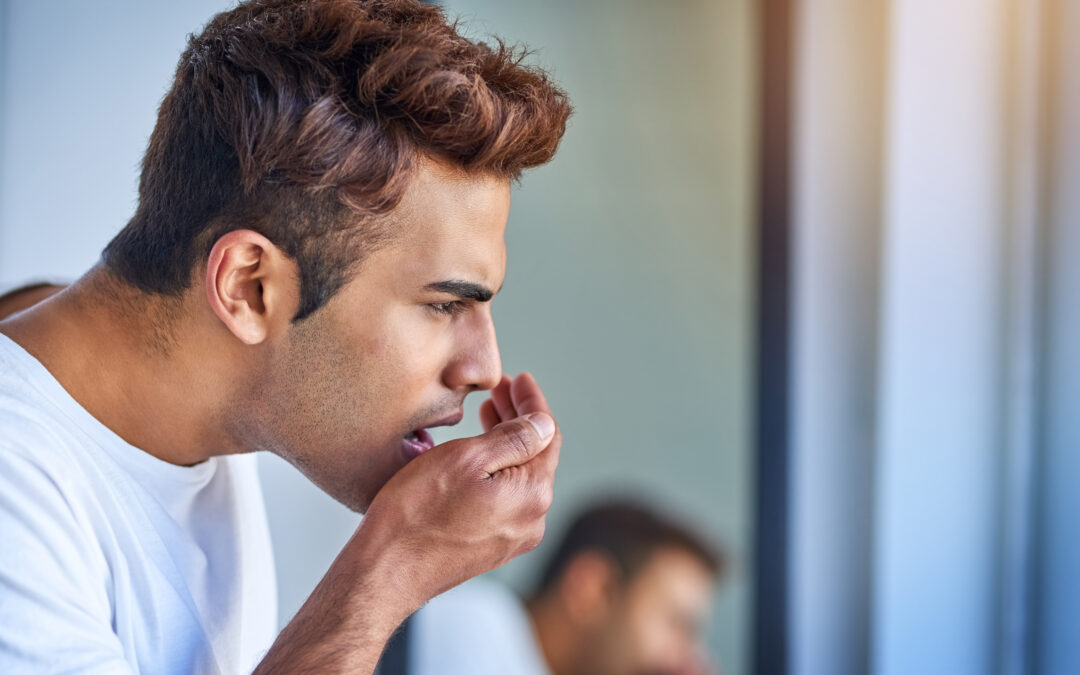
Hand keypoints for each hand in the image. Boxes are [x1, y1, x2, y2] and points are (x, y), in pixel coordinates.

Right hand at [255, 373, 561, 673]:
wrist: (385, 570)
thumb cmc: (417, 511)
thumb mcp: (466, 458)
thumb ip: (513, 438)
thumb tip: (543, 424)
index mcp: (532, 494)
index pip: (546, 435)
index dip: (533, 402)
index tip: (518, 378)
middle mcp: (531, 519)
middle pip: (536, 455)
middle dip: (519, 418)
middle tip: (498, 390)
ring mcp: (512, 536)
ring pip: (520, 475)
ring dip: (507, 442)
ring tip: (487, 413)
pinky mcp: (492, 546)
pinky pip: (506, 496)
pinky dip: (498, 468)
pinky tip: (479, 454)